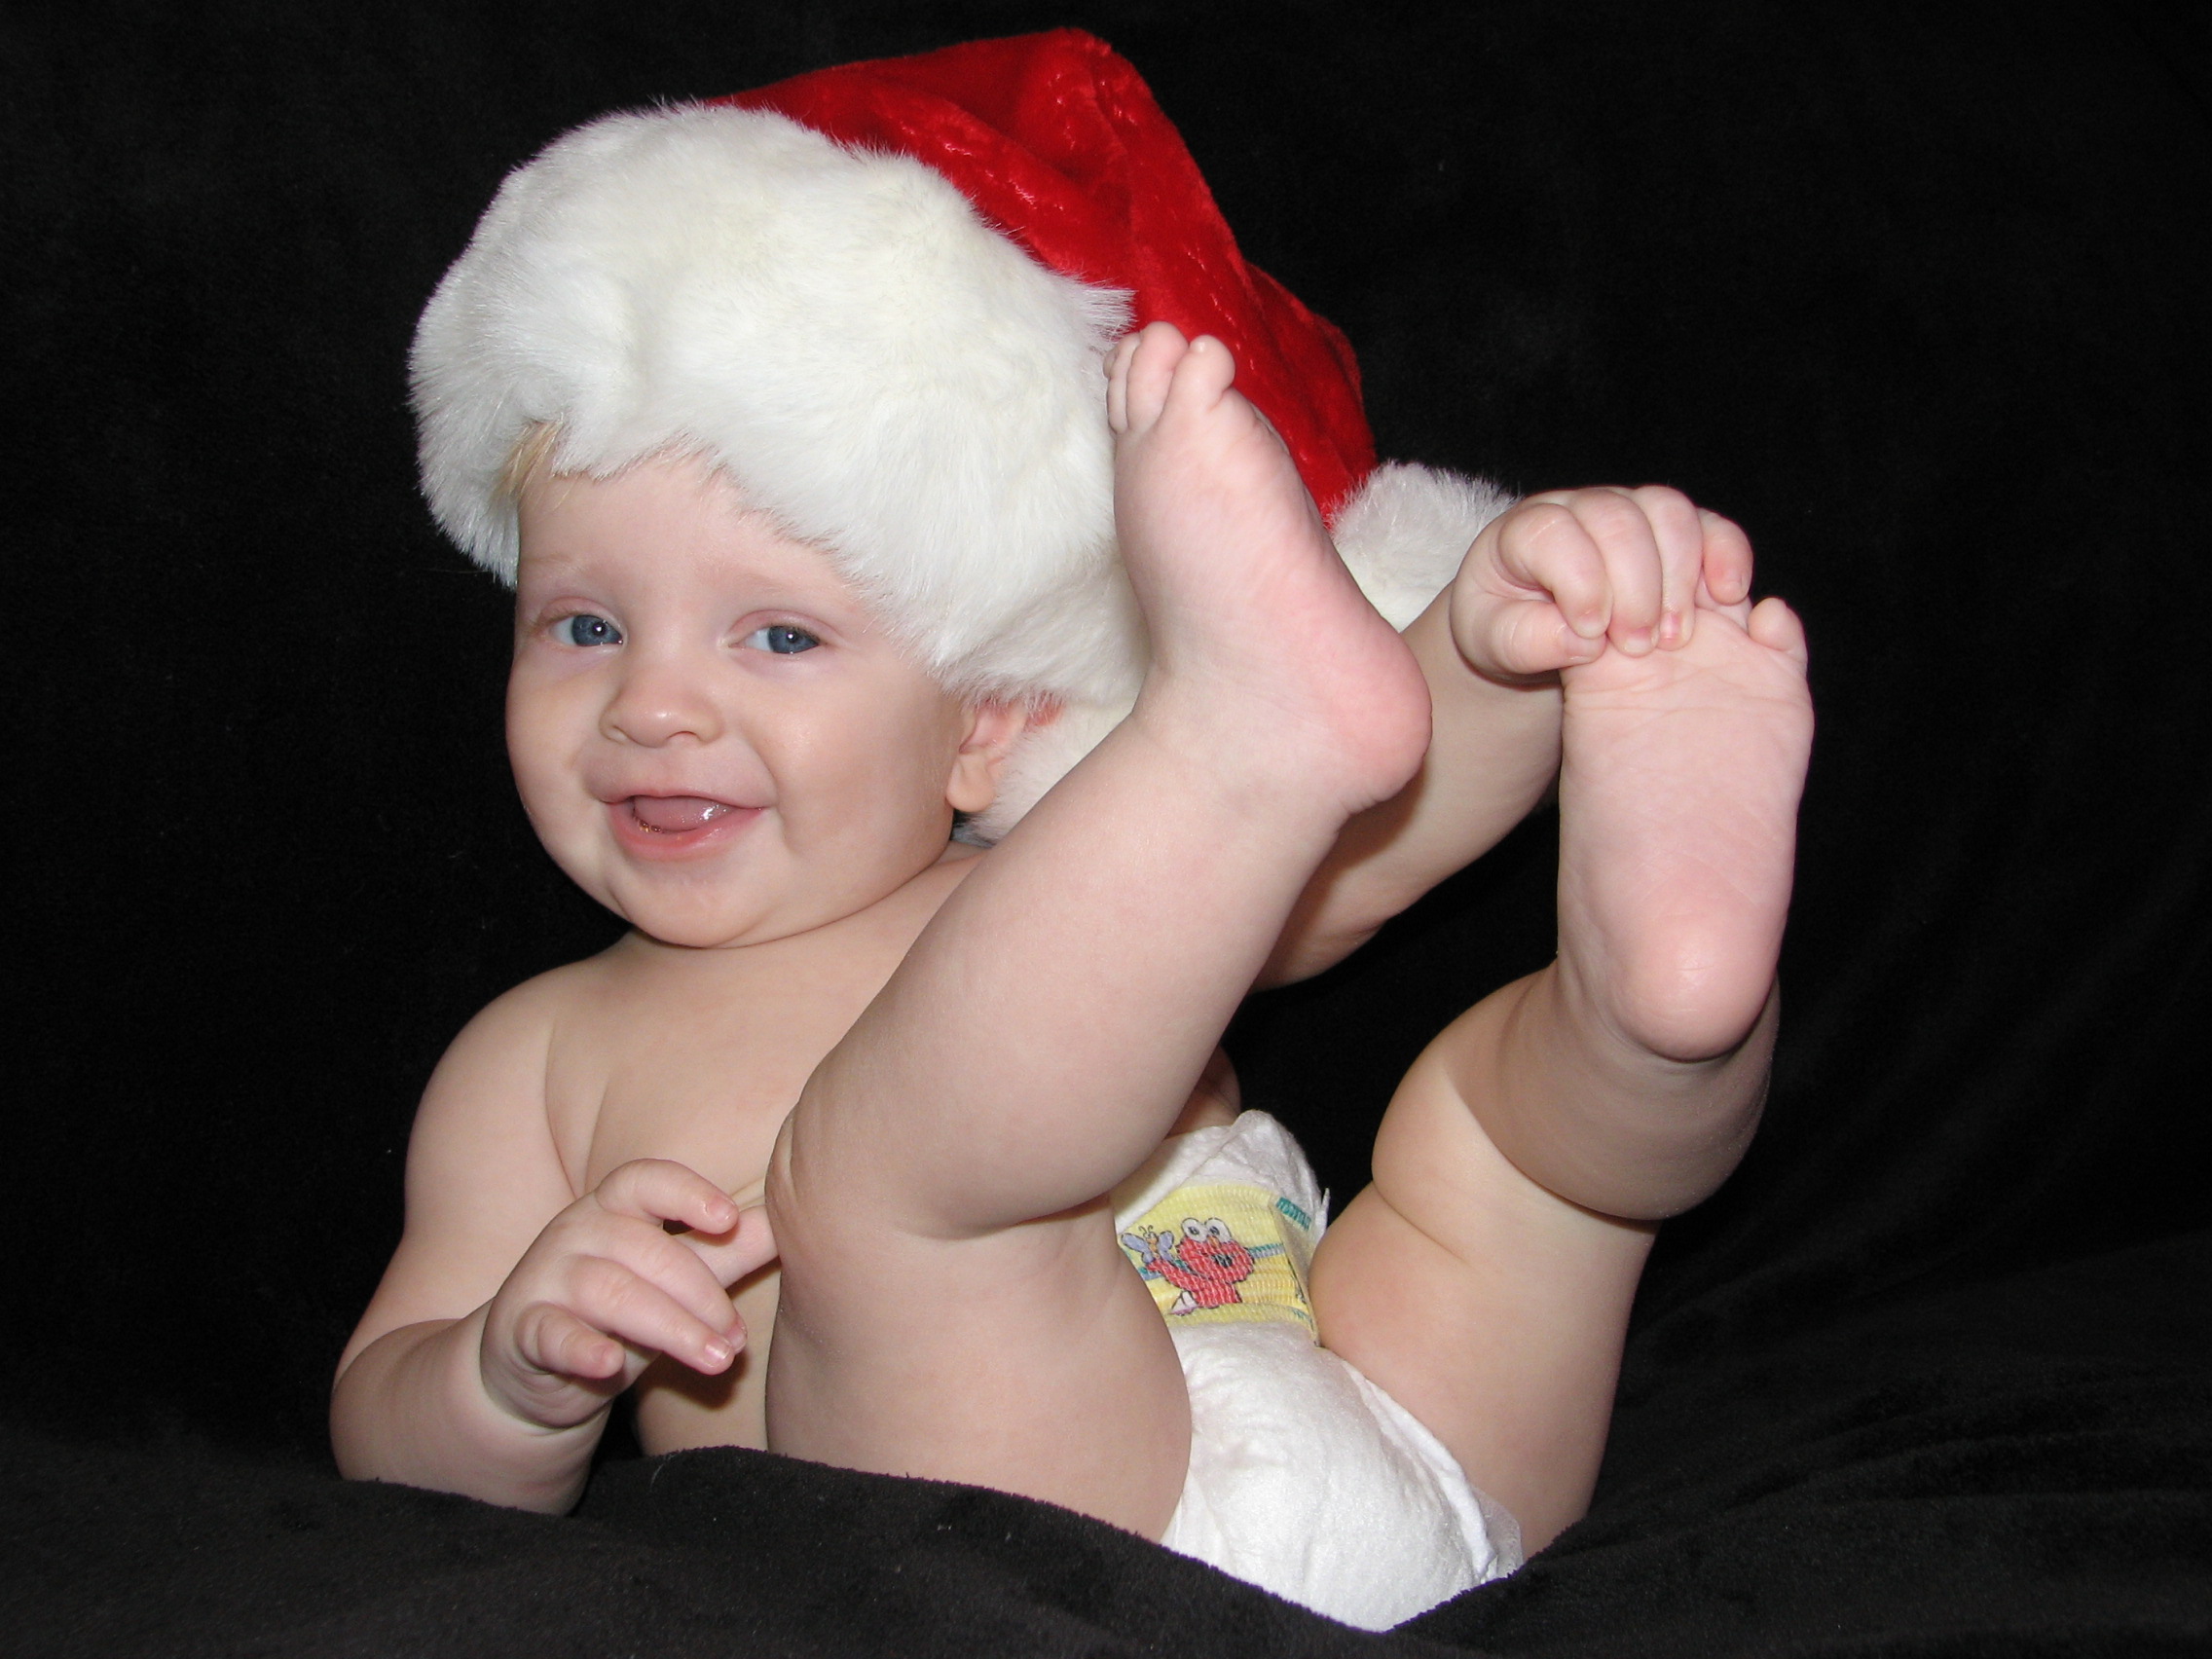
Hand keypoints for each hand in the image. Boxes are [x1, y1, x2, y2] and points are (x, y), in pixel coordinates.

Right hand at [477, 1159, 775, 1431]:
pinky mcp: (523, 1332)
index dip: (686, 1192)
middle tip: (737, 1339)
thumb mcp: (674, 1279)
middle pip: (645, 1249)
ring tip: (716, 1360)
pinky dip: (580, 1347)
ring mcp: (545, 1279)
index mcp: (614, 1207)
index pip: (645, 1179)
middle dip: (701, 1295)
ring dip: (671, 1327)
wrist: (534, 1369)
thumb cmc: (619, 1310)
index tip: (727, 1217)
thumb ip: (726, 1250)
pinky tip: (608, 1362)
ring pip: (610, 1292)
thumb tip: (788, 1221)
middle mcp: (575, 1231)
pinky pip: (551, 1333)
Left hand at [1448, 486, 1753, 681]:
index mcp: (1525, 530)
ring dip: (1679, 576)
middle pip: (1619, 521)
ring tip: (1674, 638)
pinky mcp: (1671, 530)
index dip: (1580, 581)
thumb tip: (1582, 640)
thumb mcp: (1494, 641)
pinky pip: (1709, 524)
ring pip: (1668, 512)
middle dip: (1635, 588)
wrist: (1531, 624)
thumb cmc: (1506, 628)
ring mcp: (1630, 510)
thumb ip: (1526, 640)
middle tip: (1638, 647)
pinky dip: (1726, 554)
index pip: (1555, 533)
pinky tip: (1728, 597)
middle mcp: (1580, 508)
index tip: (1590, 633)